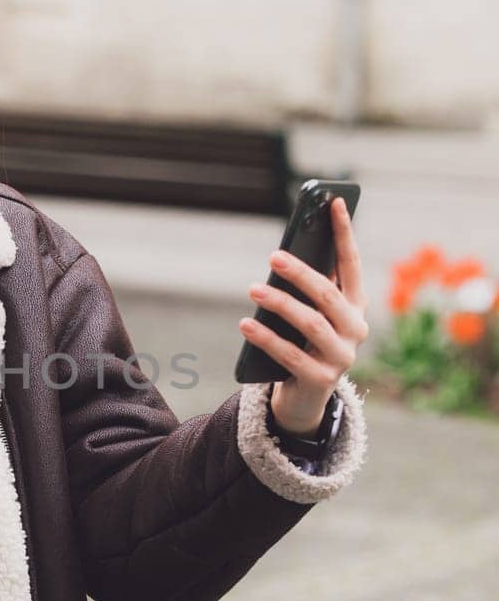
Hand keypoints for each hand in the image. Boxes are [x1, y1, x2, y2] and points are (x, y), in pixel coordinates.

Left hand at [238, 196, 368, 434]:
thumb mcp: (308, 314)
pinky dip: (267, 338)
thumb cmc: (304, 343)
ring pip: (311, 324)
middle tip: (275, 256)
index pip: (352, 264)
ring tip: (253, 289)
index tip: (335, 202)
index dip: (345, 233)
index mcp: (356, 306)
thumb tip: (285, 254)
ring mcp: (342, 357)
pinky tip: (246, 324)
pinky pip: (290, 355)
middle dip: (302, 273)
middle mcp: (355, 330)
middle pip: (329, 295)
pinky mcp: (322, 380)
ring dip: (280, 304)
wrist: (305, 398)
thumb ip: (305, 288)